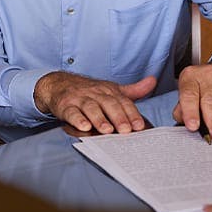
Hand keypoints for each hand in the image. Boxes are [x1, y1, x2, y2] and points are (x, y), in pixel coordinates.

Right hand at [34, 72, 155, 133]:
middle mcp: (95, 93)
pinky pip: (71, 112)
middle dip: (118, 117)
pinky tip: (83, 127)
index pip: (122, 101)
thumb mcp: (111, 89)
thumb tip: (153, 81)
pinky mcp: (65, 105)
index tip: (139, 126)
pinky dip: (77, 119)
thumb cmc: (88, 91)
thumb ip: (132, 90)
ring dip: (99, 119)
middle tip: (126, 130)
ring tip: (107, 130)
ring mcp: (79, 99)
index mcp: (108, 91)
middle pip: (108, 104)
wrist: (59, 84)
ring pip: (90, 108)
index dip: (131, 113)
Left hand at [173, 63, 211, 139]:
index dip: (190, 113)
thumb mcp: (186, 90)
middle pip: (209, 102)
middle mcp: (208, 74)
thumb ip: (181, 108)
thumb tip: (184, 122)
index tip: (193, 126)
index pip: (189, 95)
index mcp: (191, 76)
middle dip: (210, 121)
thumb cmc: (201, 84)